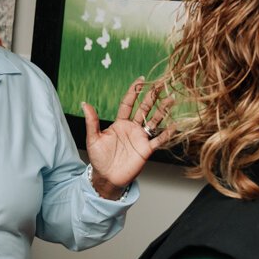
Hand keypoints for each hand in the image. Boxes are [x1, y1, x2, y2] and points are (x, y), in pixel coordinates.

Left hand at [82, 78, 170, 196]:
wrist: (107, 178)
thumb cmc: (99, 159)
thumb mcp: (93, 138)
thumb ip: (91, 121)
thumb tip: (84, 104)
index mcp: (120, 123)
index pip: (128, 103)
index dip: (134, 92)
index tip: (141, 80)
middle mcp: (132, 128)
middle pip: (144, 109)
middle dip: (152, 96)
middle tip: (160, 84)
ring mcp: (140, 138)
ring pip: (154, 121)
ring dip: (163, 110)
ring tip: (171, 99)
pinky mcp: (146, 150)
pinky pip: (159, 139)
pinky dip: (167, 133)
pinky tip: (174, 124)